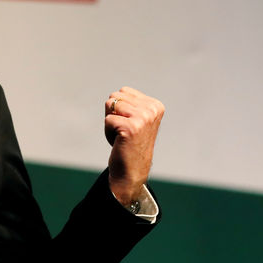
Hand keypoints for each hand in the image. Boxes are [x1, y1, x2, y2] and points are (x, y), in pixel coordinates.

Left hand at [104, 87, 164, 204]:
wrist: (132, 171)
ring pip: (110, 105)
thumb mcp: (135, 119)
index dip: (119, 109)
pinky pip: (107, 120)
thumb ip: (130, 103)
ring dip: (110, 122)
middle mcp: (152, 110)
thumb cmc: (130, 143)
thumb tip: (116, 94)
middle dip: (113, 114)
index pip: (123, 91)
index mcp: (155, 105)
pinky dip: (108, 132)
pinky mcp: (131, 128)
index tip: (130, 125)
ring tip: (122, 136)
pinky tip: (120, 142)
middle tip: (124, 131)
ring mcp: (143, 118)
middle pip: (115, 96)